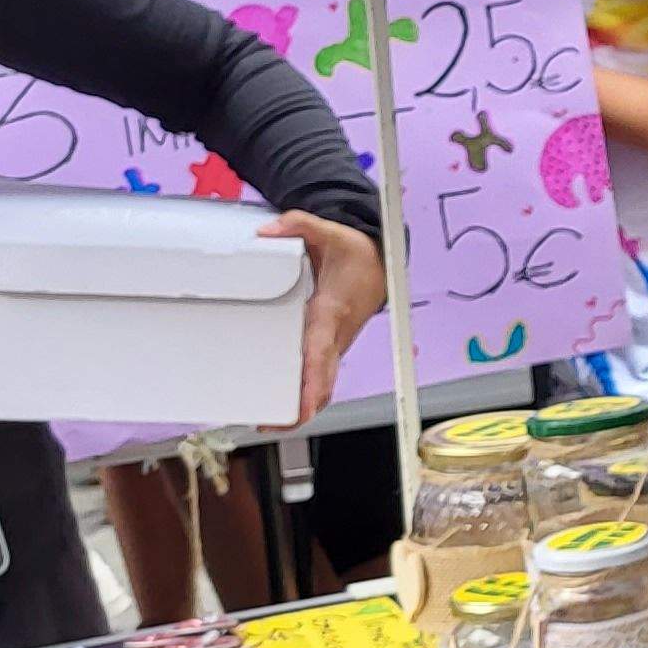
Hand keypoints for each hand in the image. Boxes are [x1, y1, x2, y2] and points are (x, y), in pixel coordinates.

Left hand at [261, 212, 386, 423]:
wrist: (381, 263)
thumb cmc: (358, 254)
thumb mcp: (330, 232)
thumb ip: (298, 225)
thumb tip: (267, 232)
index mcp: (332, 311)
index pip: (322, 352)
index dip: (313, 381)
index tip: (304, 405)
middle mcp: (335, 335)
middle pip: (324, 381)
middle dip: (303, 407)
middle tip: (272, 423)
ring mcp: (334, 344)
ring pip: (323, 383)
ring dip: (302, 406)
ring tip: (270, 420)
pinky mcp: (330, 347)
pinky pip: (321, 376)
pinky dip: (306, 394)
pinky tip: (285, 402)